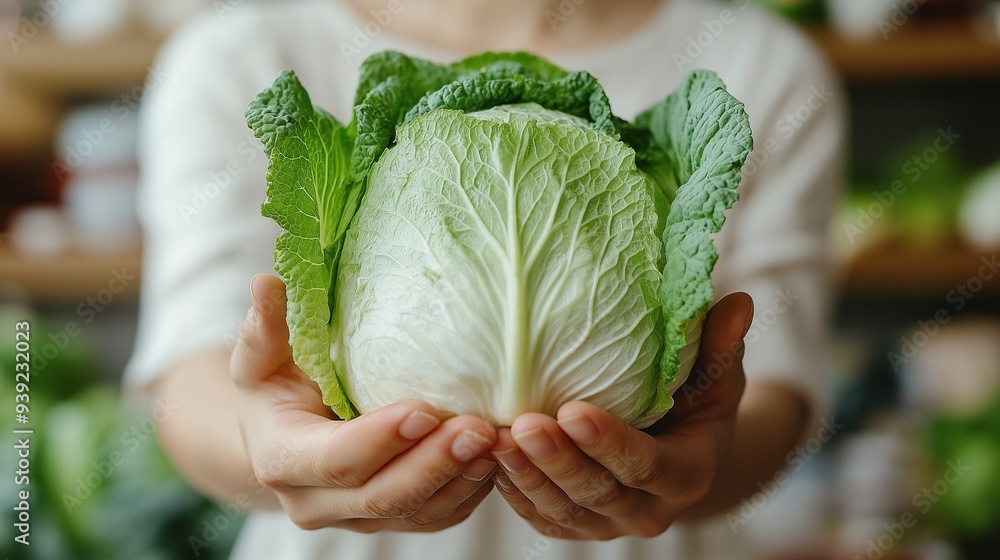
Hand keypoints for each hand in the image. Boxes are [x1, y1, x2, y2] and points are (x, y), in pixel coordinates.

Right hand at [231, 274, 497, 531]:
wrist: (283, 438)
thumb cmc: (278, 386)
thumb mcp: (262, 356)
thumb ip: (266, 326)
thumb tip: (266, 282)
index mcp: (283, 461)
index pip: (336, 459)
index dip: (380, 439)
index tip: (424, 409)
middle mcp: (318, 503)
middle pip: (383, 496)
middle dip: (435, 464)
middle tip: (481, 428)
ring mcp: (359, 519)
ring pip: (418, 513)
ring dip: (463, 479)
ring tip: (499, 440)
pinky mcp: (395, 521)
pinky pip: (440, 517)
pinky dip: (472, 490)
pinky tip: (499, 457)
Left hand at [489, 292, 752, 539]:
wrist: (675, 450)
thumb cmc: (694, 401)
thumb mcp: (714, 375)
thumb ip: (719, 345)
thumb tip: (740, 303)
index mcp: (686, 474)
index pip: (645, 464)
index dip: (609, 442)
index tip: (572, 410)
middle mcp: (647, 510)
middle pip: (597, 492)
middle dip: (557, 460)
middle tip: (523, 423)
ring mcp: (607, 523)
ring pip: (561, 511)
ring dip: (526, 476)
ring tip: (494, 438)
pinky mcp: (572, 525)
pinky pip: (538, 517)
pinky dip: (512, 491)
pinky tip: (488, 456)